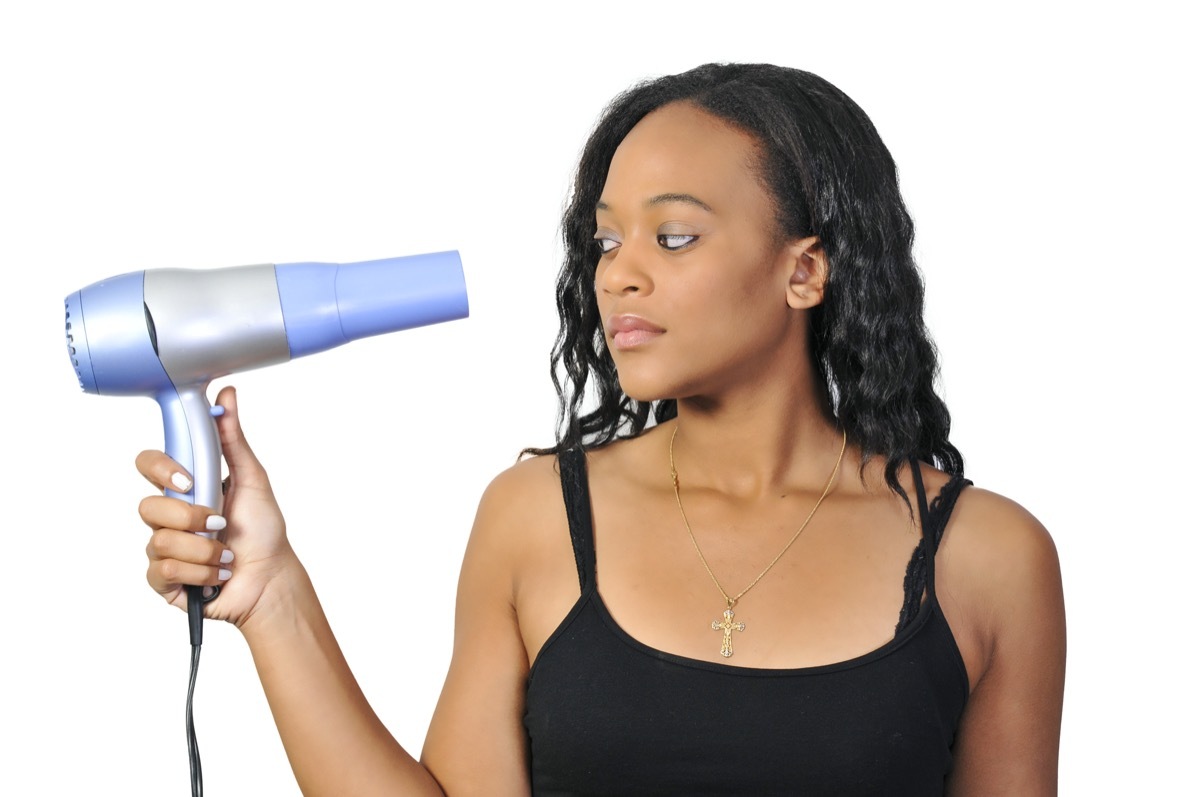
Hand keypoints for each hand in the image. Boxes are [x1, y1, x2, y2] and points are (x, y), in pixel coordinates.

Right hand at [137, 385, 296, 627]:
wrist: (271, 578)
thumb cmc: (263, 531)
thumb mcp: (252, 479)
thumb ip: (233, 439)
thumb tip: (227, 396)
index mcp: (185, 488)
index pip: (148, 464)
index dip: (161, 470)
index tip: (189, 480)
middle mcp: (169, 516)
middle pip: (146, 506)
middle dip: (190, 517)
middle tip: (219, 522)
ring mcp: (164, 549)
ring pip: (159, 541)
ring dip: (204, 549)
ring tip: (226, 553)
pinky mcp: (164, 580)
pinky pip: (164, 571)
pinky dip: (200, 572)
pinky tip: (218, 574)